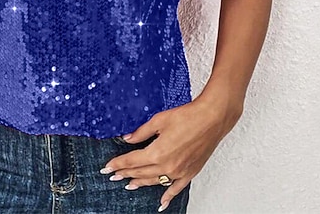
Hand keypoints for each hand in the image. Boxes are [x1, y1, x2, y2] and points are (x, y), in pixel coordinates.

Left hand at [100, 96, 240, 211]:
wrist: (211, 119)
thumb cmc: (188, 116)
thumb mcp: (158, 120)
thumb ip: (141, 132)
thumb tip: (128, 139)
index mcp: (157, 152)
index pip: (132, 161)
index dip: (118, 164)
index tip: (107, 167)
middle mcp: (167, 165)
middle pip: (140, 172)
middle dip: (125, 173)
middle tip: (113, 175)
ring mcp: (179, 171)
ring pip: (154, 181)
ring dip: (140, 183)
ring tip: (128, 184)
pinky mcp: (190, 172)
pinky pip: (176, 188)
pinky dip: (168, 196)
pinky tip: (161, 203)